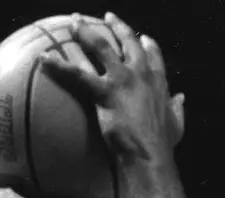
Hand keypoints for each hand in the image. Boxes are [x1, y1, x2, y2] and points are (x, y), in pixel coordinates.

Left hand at [40, 12, 183, 166]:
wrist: (150, 154)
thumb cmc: (162, 146)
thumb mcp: (177, 124)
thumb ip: (177, 109)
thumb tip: (181, 99)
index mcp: (158, 80)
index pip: (152, 53)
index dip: (145, 43)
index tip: (141, 37)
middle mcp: (140, 73)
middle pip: (127, 40)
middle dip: (116, 25)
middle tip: (106, 16)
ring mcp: (122, 79)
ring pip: (101, 46)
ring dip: (86, 31)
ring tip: (74, 22)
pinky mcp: (104, 92)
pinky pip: (77, 74)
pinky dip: (59, 65)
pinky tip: (43, 59)